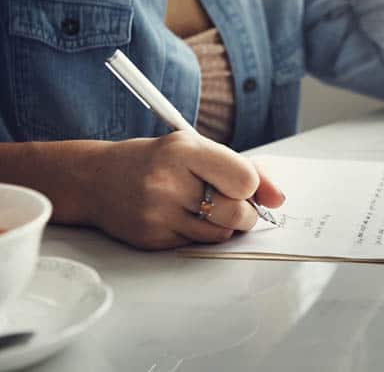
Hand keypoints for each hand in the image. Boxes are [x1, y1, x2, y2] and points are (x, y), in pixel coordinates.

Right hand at [84, 132, 284, 249]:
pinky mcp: (151, 239)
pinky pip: (197, 244)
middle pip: (236, 213)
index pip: (243, 179)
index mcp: (183, 150)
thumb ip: (242, 168)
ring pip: (220, 234)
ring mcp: (157, 214)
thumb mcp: (196, 148)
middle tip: (237, 205)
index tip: (247, 186)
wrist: (96, 179)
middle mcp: (167, 182)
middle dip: (246, 213)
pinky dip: (201, 233)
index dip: (253, 186)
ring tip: (206, 207)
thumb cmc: (155, 160)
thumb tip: (278, 198)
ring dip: (224, 225)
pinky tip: (183, 216)